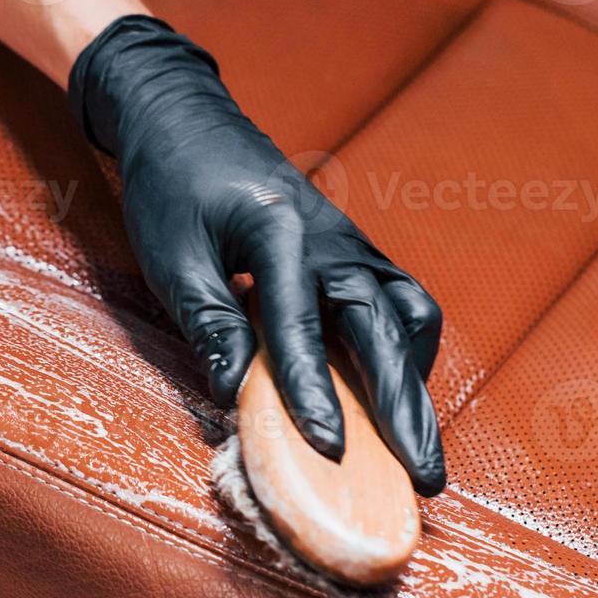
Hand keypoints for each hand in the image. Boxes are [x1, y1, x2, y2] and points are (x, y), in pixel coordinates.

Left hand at [68, 16, 445, 495]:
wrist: (187, 121)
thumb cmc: (172, 189)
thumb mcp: (171, 258)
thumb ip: (207, 323)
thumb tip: (234, 395)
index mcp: (278, 233)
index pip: (299, 326)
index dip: (314, 393)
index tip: (330, 450)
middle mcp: (331, 239)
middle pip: (385, 328)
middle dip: (406, 408)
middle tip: (426, 476)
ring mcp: (350, 243)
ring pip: (407, 314)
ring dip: (415, 379)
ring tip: (415, 441)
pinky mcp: (354, 251)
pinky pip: (399, 303)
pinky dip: (406, 350)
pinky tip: (392, 388)